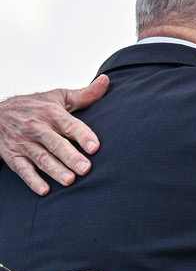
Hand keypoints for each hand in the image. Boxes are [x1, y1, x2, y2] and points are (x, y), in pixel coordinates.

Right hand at [0, 75, 108, 194]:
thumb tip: (107, 80)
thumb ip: (85, 94)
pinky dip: (32, 181)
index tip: (95, 147)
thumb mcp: (59, 97)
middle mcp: (36, 127)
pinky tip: (45, 190)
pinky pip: (22, 170)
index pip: (69, 125)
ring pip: (40, 158)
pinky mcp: (12, 155)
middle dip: (70, 157)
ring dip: (55, 170)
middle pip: (55, 143)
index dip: (82, 135)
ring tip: (70, 180)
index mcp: (51, 113)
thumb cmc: (35, 106)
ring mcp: (23, 142)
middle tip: (86, 169)